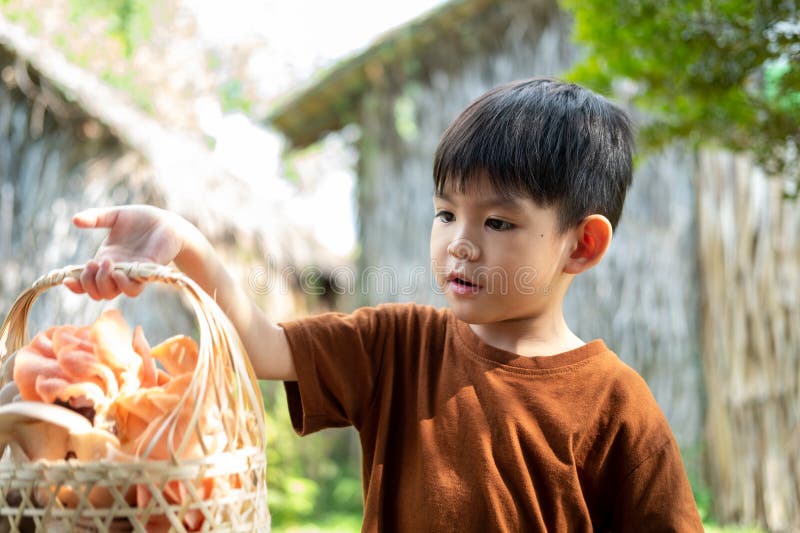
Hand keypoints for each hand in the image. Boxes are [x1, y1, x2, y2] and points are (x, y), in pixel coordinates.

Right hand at [64, 206, 187, 299]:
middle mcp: (115, 271)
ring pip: (111, 293)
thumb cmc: (142, 220)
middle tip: (92, 264)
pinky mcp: (146, 274)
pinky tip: (119, 271)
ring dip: (103, 283)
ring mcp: (130, 274)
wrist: (168, 223)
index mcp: (104, 260)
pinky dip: (122, 284)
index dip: (75, 285)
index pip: (85, 282)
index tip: (67, 278)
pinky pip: (132, 289)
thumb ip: (96, 218)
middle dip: (87, 282)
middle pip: (95, 292)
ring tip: (106, 263)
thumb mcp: (115, 216)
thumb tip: (75, 220)